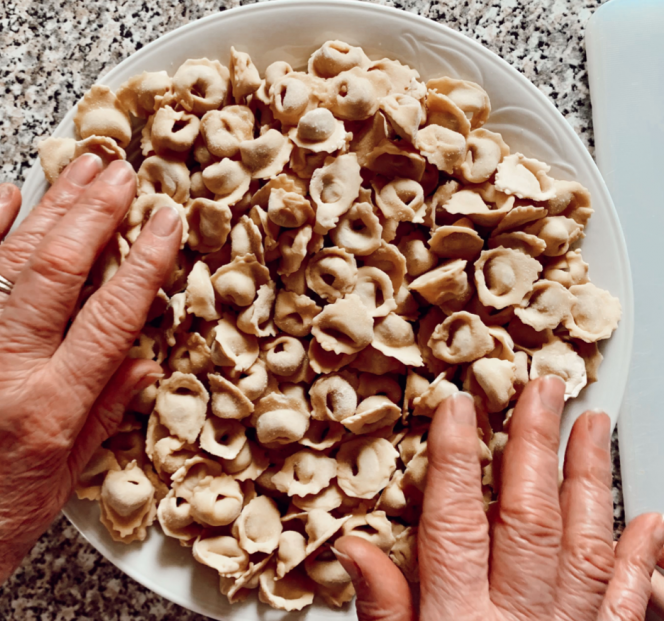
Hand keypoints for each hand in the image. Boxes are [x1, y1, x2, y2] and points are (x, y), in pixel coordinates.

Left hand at [0, 155, 182, 618]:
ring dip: (52, 205)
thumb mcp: (60, 485)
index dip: (145, 262)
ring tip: (83, 166)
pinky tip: (6, 196)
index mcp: (45, 410)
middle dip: (96, 211)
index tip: (167, 222)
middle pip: (57, 270)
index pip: (109, 318)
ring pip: (10, 259)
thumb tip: (144, 365)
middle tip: (125, 172)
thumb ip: (104, 414)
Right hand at [334, 377, 663, 620]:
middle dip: (534, 446)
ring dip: (592, 481)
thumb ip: (382, 609)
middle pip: (529, 519)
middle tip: (543, 389)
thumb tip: (353, 546)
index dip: (454, 460)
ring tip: (594, 426)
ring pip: (587, 546)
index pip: (455, 523)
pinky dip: (644, 560)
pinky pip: (629, 606)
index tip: (457, 407)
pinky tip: (651, 520)